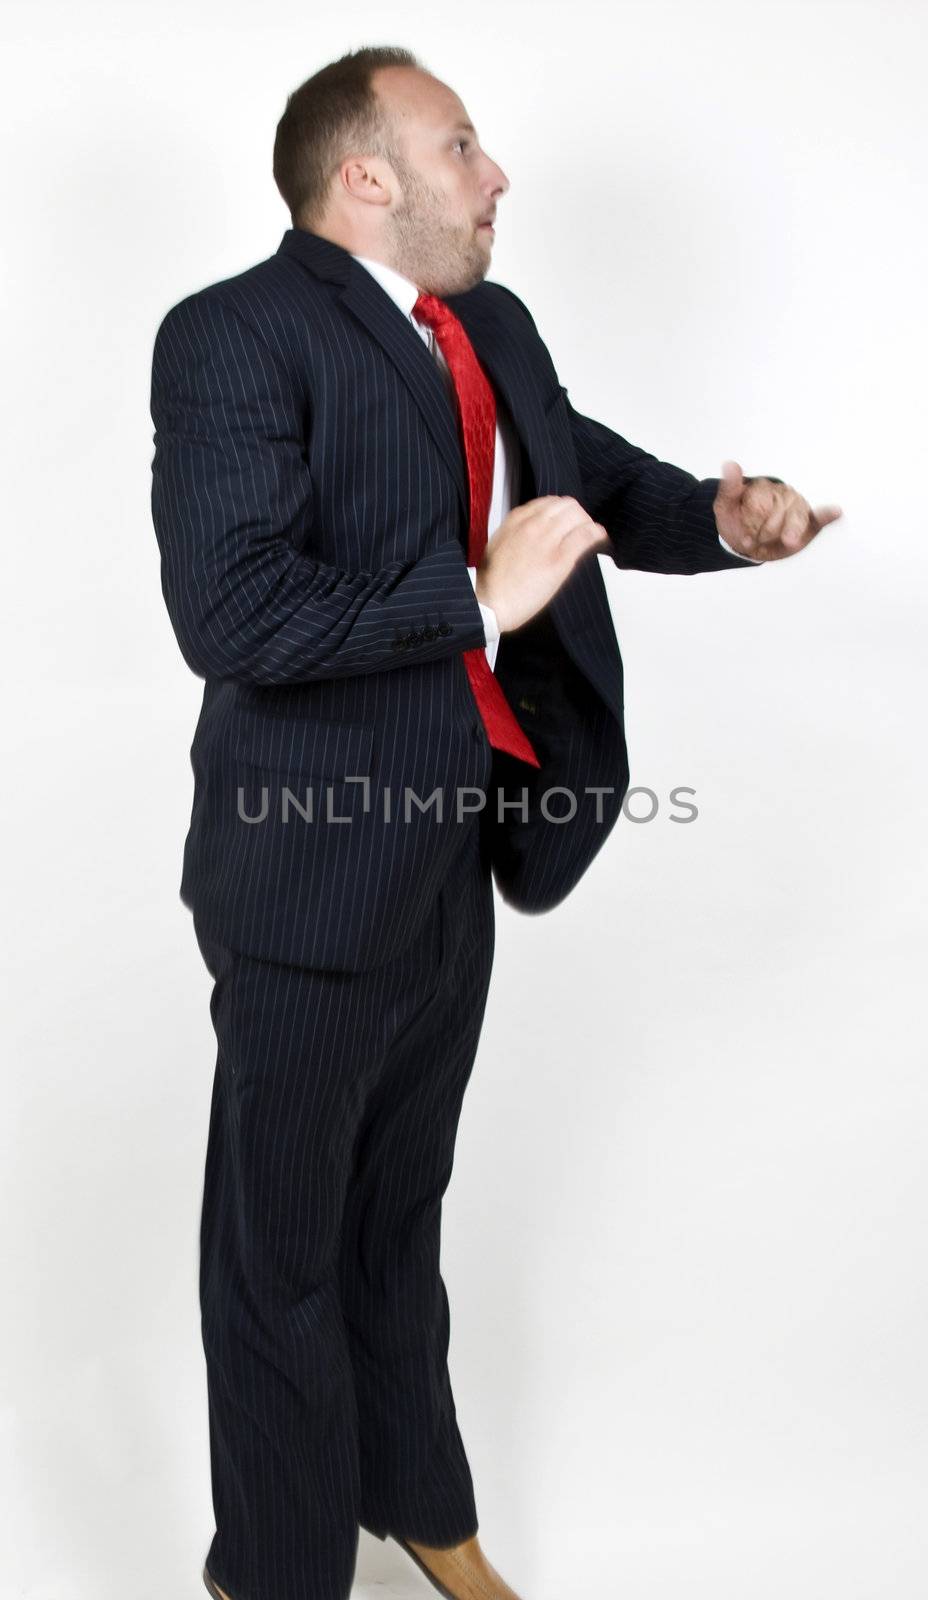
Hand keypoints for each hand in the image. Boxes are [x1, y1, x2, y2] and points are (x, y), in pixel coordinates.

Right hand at [475, 495, 610, 631]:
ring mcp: (548, 540)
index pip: (549, 502)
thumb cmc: (492, 580)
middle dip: (577, 515)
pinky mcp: (560, 559)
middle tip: (581, 528)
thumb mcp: (499, 543)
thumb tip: (532, 530)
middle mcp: (534, 524)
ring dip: (588, 524)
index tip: (566, 521)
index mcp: (517, 520)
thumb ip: (517, 531)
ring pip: (579, 516)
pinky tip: (600, 539)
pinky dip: (597, 534)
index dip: (562, 511)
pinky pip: (586, 536)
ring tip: (591, 535)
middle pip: (567, 505)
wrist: (491, 603)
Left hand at [713, 461, 842, 560]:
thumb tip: (730, 464)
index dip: (751, 527)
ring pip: (794, 521)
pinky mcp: (808, 522)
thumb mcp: (725, 507)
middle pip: (776, 518)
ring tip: (783, 543)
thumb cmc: (737, 522)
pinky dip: (827, 515)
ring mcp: (796, 506)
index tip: (744, 539)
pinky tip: (835, 512)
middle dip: (765, 535)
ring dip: (788, 535)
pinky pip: (819, 517)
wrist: (746, 542)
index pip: (758, 508)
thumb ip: (729, 488)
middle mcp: (782, 494)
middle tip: (757, 542)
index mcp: (763, 488)